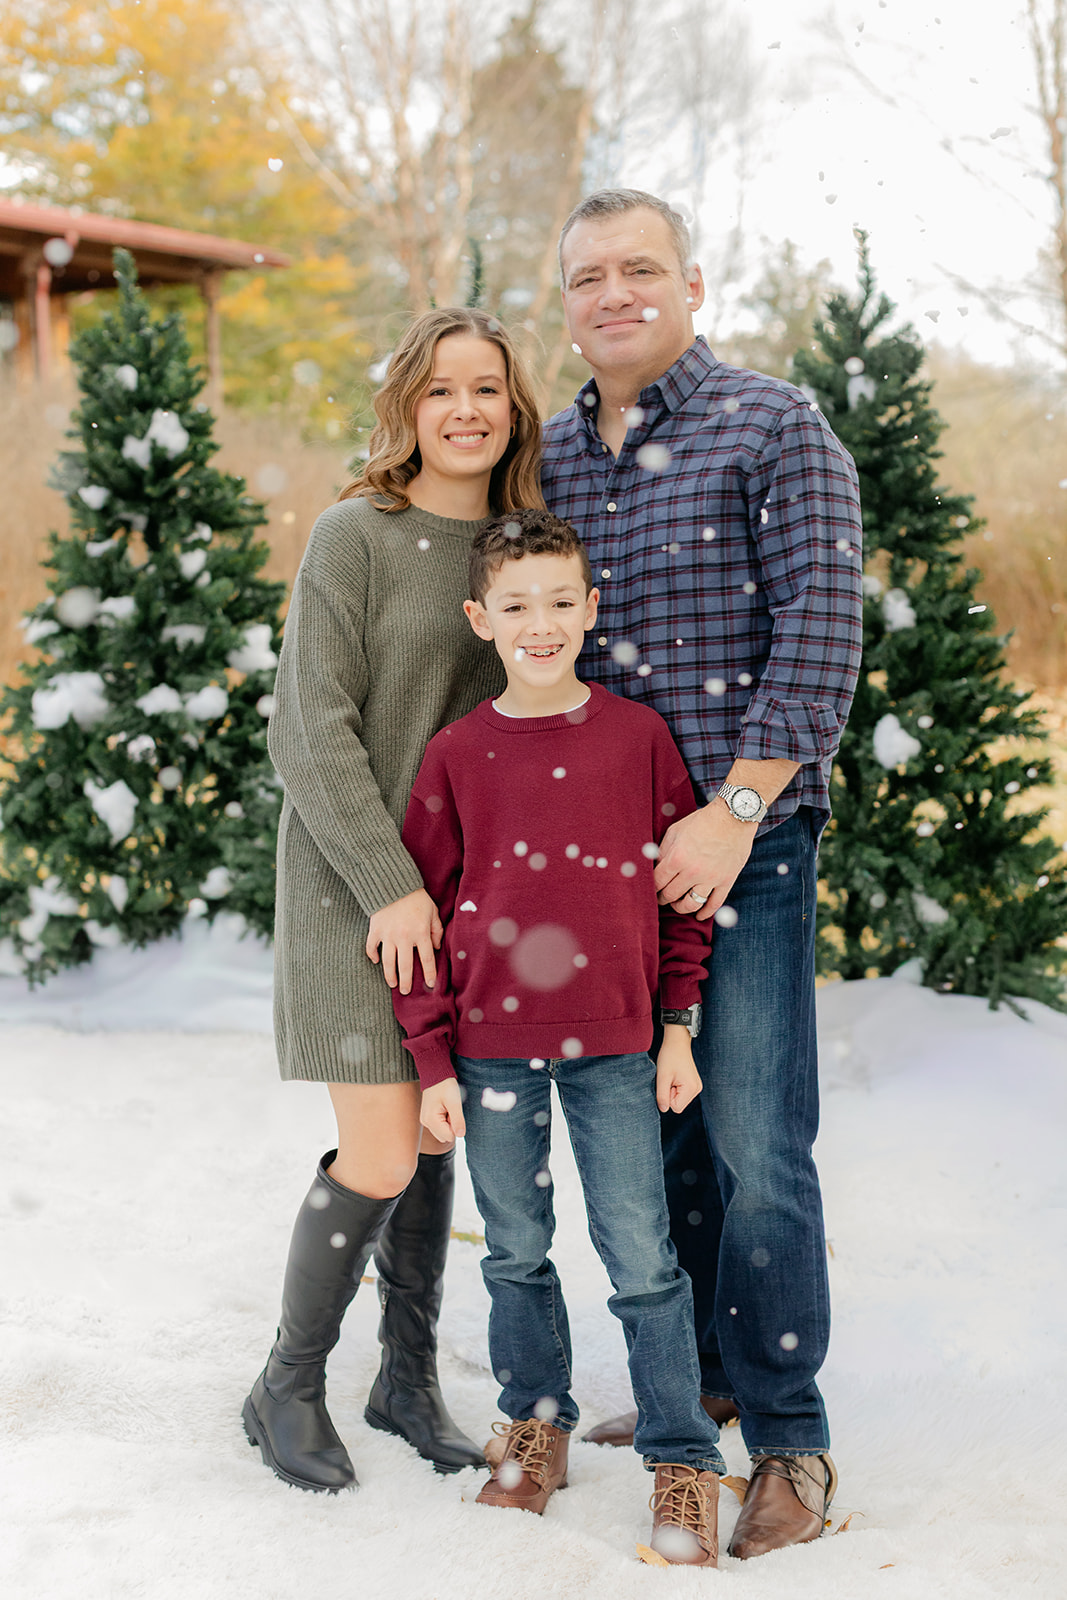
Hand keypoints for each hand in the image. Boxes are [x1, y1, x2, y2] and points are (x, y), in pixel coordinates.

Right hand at [366, 887, 442, 992]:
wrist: (393, 883)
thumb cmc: (416, 898)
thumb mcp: (433, 911)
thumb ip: (437, 930)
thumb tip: (437, 947)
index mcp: (421, 932)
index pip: (427, 959)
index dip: (430, 973)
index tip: (431, 984)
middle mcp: (404, 937)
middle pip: (406, 966)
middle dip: (407, 981)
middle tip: (406, 991)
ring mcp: (388, 935)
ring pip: (388, 962)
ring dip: (390, 975)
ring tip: (393, 984)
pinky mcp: (375, 930)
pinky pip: (371, 948)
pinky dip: (373, 956)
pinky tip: (376, 962)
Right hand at [420, 1079, 465, 1143]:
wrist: (435, 1075)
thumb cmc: (445, 1086)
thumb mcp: (454, 1102)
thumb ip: (458, 1120)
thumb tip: (461, 1135)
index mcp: (430, 1120)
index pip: (449, 1136)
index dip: (456, 1126)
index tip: (454, 1112)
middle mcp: (426, 1123)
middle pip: (446, 1136)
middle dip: (452, 1126)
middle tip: (451, 1109)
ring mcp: (426, 1121)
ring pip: (443, 1132)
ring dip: (449, 1123)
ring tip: (448, 1108)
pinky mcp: (428, 1118)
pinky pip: (440, 1127)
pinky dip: (445, 1120)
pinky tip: (445, 1108)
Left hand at [653, 802, 753, 920]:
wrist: (733, 816)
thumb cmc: (701, 821)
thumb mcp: (675, 831)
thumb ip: (663, 851)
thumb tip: (655, 868)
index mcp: (677, 858)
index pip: (657, 883)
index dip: (651, 889)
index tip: (651, 890)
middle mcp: (692, 871)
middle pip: (671, 895)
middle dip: (663, 899)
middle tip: (661, 899)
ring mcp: (711, 878)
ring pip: (691, 905)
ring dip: (681, 908)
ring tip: (678, 905)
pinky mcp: (726, 881)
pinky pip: (715, 904)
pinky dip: (705, 913)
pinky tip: (699, 916)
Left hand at [655, 1026, 701, 1113]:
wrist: (677, 1042)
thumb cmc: (669, 1056)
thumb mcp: (662, 1076)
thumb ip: (662, 1095)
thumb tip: (663, 1110)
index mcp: (691, 1088)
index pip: (676, 1108)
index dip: (667, 1097)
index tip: (667, 1082)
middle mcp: (697, 1089)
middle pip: (678, 1105)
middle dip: (670, 1094)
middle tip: (669, 1078)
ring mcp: (696, 1087)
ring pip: (679, 1100)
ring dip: (672, 1091)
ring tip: (672, 1076)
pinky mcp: (693, 1084)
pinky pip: (682, 1094)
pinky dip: (676, 1088)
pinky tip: (675, 1076)